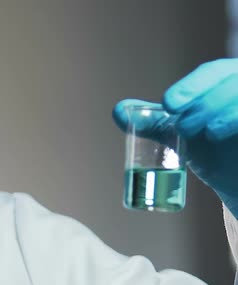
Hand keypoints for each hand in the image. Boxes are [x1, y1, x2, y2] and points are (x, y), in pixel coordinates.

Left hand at [113, 59, 237, 215]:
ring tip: (208, 133)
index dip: (191, 86)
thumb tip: (119, 112)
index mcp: (229, 79)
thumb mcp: (181, 134)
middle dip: (205, 102)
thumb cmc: (213, 150)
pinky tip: (226, 133)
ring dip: (227, 112)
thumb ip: (154, 122)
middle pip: (232, 81)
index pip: (212, 72)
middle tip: (182, 128)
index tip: (167, 105)